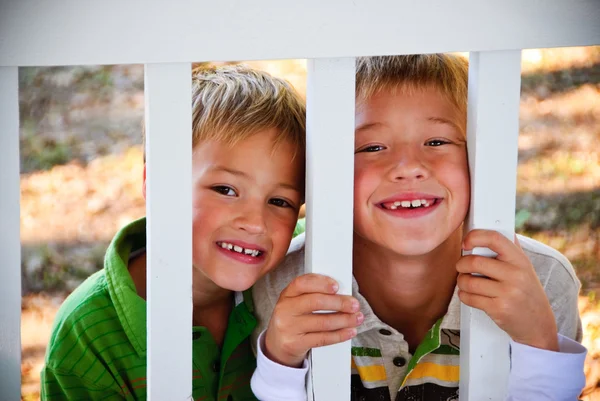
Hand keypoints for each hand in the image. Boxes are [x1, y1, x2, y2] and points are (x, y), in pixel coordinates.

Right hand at [264, 273, 362, 366]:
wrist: (277, 346)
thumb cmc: (293, 320)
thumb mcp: (295, 303)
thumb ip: (312, 295)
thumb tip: (342, 293)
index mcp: (287, 294)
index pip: (302, 283)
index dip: (320, 283)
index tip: (337, 286)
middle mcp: (285, 309)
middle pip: (315, 302)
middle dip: (339, 303)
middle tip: (354, 304)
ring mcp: (289, 327)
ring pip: (322, 322)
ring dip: (344, 320)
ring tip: (357, 318)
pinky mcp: (295, 344)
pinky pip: (322, 339)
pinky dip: (339, 335)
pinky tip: (349, 331)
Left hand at [457, 229, 558, 351]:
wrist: (539, 325)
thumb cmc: (526, 292)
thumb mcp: (524, 268)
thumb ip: (508, 250)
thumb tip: (487, 230)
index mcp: (520, 260)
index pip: (495, 238)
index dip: (475, 237)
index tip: (465, 243)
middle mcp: (516, 275)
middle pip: (474, 262)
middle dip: (461, 264)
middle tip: (461, 267)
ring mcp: (508, 293)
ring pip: (468, 281)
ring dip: (461, 282)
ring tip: (466, 283)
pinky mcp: (499, 309)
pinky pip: (469, 298)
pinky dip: (464, 296)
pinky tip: (469, 295)